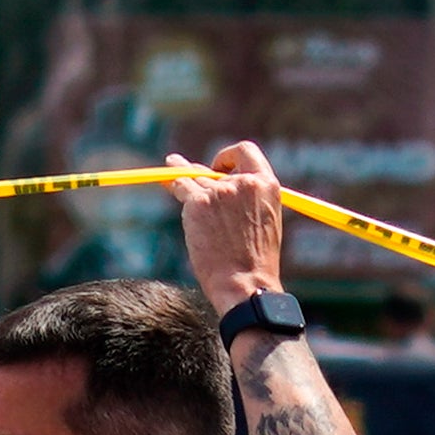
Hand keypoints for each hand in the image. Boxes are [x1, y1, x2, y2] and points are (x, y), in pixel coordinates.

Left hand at [171, 136, 290, 302]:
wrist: (245, 283)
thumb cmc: (253, 260)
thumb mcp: (261, 220)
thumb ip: (244, 199)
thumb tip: (212, 180)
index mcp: (267, 185)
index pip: (246, 152)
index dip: (228, 157)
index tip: (218, 167)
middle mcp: (245, 183)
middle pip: (214, 169)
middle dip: (199, 172)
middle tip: (183, 166)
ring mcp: (220, 192)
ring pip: (194, 179)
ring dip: (182, 178)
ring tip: (171, 165)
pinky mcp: (199, 202)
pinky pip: (180, 187)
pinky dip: (174, 186)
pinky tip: (167, 181)